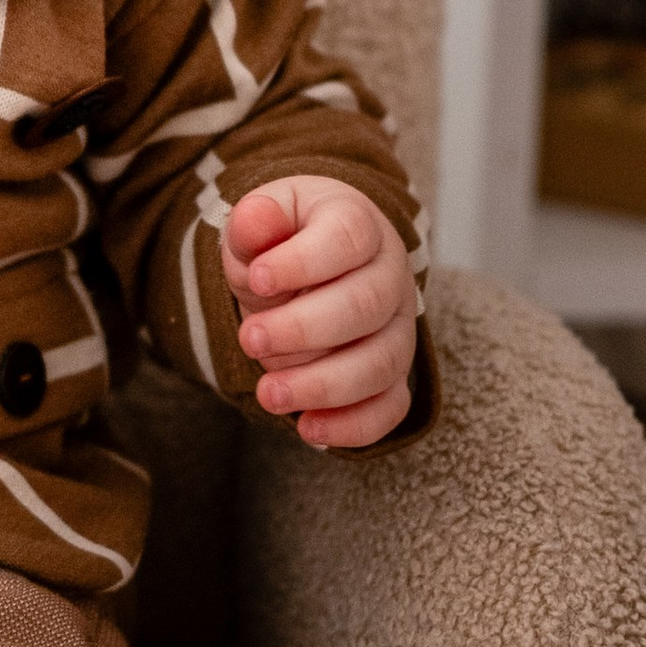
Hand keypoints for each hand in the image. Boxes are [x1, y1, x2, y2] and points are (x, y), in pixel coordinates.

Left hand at [222, 176, 416, 450]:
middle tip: (249, 339)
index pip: (346, 239)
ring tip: (269, 393)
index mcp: (359, 225)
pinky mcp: (393, 372)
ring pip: (382, 362)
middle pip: (367, 305)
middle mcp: (389, 276)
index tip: (257, 279)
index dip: (302, 263)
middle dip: (304, 329)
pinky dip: (355, 425)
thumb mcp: (263, 219)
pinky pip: (391, 405)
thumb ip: (256, 221)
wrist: (308, 262)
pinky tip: (309, 429)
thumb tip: (254, 217)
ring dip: (324, 385)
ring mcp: (397, 327)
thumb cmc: (284, 240)